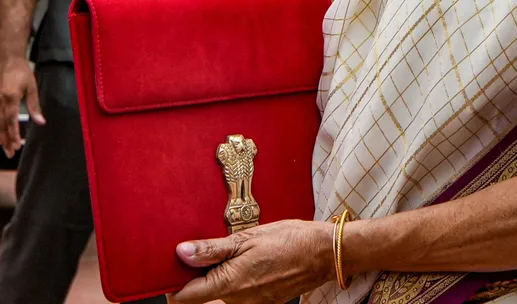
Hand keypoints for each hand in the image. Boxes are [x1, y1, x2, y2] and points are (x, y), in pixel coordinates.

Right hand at [0, 55, 43, 157]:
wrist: (7, 58)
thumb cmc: (21, 72)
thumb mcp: (32, 88)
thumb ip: (35, 106)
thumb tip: (41, 122)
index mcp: (10, 97)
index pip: (11, 120)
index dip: (13, 134)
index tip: (17, 145)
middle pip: (0, 124)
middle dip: (5, 140)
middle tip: (11, 153)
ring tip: (5, 148)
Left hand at [167, 220, 334, 303]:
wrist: (325, 252)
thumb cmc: (290, 240)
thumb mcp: (247, 237)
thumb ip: (212, 249)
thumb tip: (182, 253)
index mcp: (230, 284)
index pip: (186, 297)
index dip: (174, 283)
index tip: (172, 268)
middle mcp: (240, 301)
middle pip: (205, 293)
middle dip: (202, 272)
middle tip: (210, 246)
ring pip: (224, 292)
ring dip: (223, 273)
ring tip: (236, 249)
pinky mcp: (266, 302)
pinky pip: (242, 293)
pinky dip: (240, 277)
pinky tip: (253, 259)